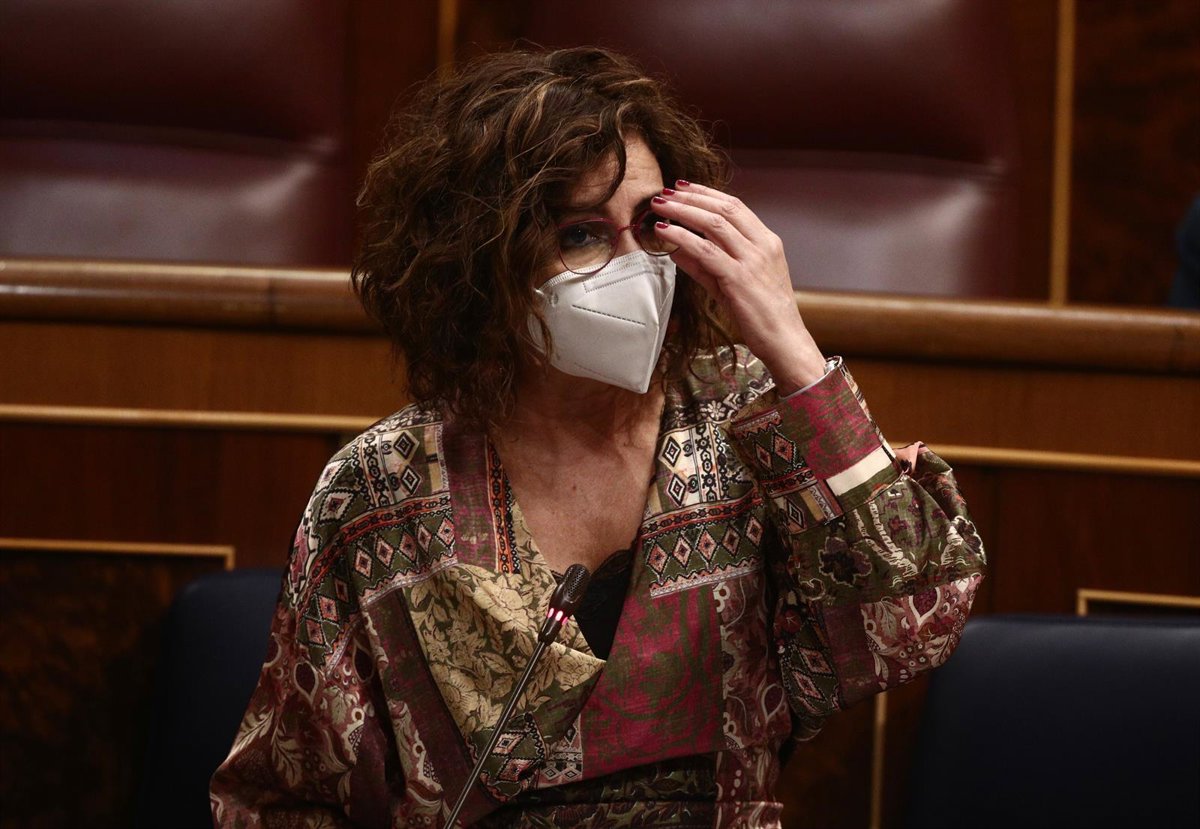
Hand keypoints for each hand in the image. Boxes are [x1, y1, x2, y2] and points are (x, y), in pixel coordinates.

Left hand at [650, 181, 826, 394]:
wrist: (784, 340)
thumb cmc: (762, 314)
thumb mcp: (734, 283)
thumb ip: (706, 264)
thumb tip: (676, 247)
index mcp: (767, 242)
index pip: (735, 206)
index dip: (707, 194)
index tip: (684, 187)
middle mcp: (762, 245)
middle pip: (723, 209)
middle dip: (691, 197)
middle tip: (666, 192)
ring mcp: (751, 260)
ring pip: (713, 224)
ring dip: (683, 210)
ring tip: (661, 206)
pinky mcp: (738, 278)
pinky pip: (705, 250)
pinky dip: (682, 237)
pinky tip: (665, 232)